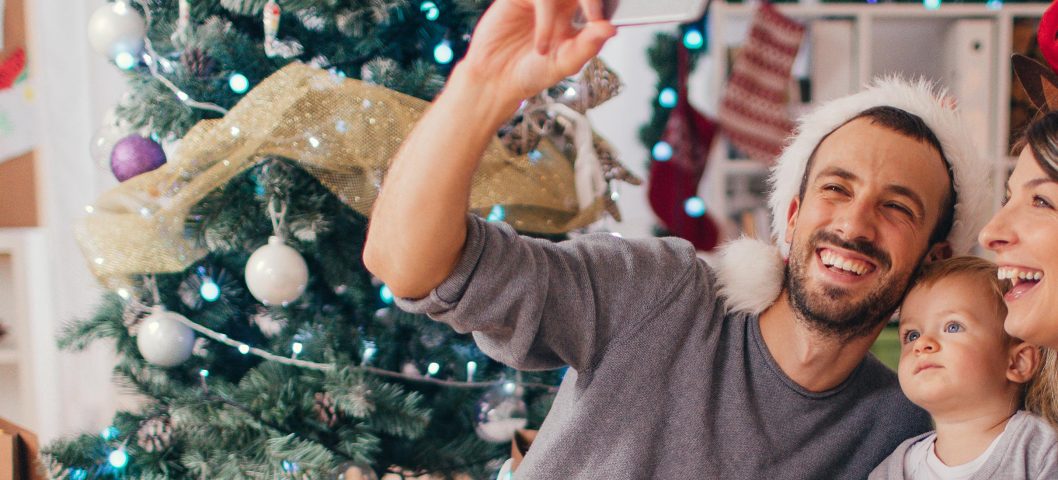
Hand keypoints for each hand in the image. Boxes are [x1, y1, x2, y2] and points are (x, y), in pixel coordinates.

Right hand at [457, 0, 615, 107]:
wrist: (495, 79)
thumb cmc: (531, 72)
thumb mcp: (565, 63)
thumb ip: (588, 45)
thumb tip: (611, 28)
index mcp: (578, 15)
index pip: (599, 1)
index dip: (607, 4)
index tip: (609, 22)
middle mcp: (561, 3)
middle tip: (596, 16)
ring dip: (578, 1)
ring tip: (577, 27)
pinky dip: (546, 18)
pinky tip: (542, 46)